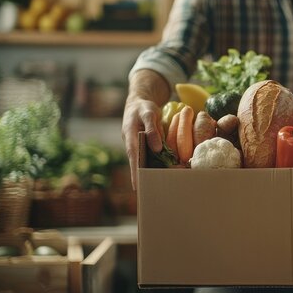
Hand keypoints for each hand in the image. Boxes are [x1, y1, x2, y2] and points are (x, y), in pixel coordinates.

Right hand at [122, 70, 169, 189]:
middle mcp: (131, 143)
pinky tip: (163, 171)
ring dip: (149, 171)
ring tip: (158, 185)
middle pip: (137, 163)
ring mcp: (137, 145)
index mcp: (130, 136)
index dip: (135, 171)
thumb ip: (152, 129)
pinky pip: (148, 156)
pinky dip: (154, 163)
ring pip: (143, 161)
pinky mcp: (143, 145)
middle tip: (149, 190)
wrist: (139, 102)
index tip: (138, 185)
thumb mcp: (149, 113)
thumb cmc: (143, 107)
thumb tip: (157, 148)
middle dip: (142, 176)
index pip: (133, 157)